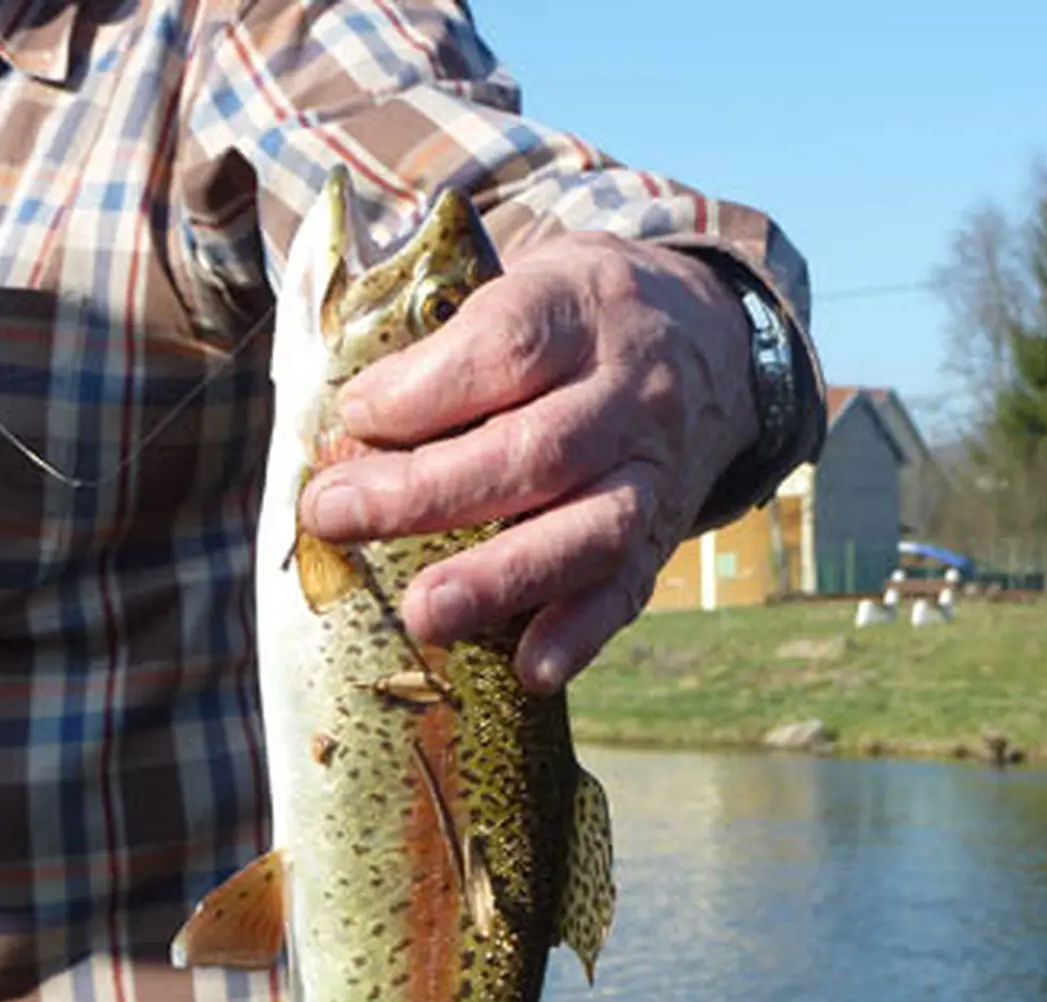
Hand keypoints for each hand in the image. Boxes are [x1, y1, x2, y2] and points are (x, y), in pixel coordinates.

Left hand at [299, 232, 758, 692]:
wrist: (711, 345)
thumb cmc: (578, 325)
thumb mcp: (526, 289)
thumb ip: (447, 346)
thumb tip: (350, 426)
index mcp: (583, 311)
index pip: (510, 345)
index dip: (426, 388)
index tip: (356, 414)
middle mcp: (629, 394)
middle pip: (536, 450)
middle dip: (427, 492)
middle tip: (334, 516)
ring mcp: (652, 473)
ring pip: (587, 530)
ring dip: (502, 579)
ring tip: (426, 614)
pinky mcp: (661, 540)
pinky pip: (627, 592)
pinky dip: (579, 634)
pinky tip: (529, 668)